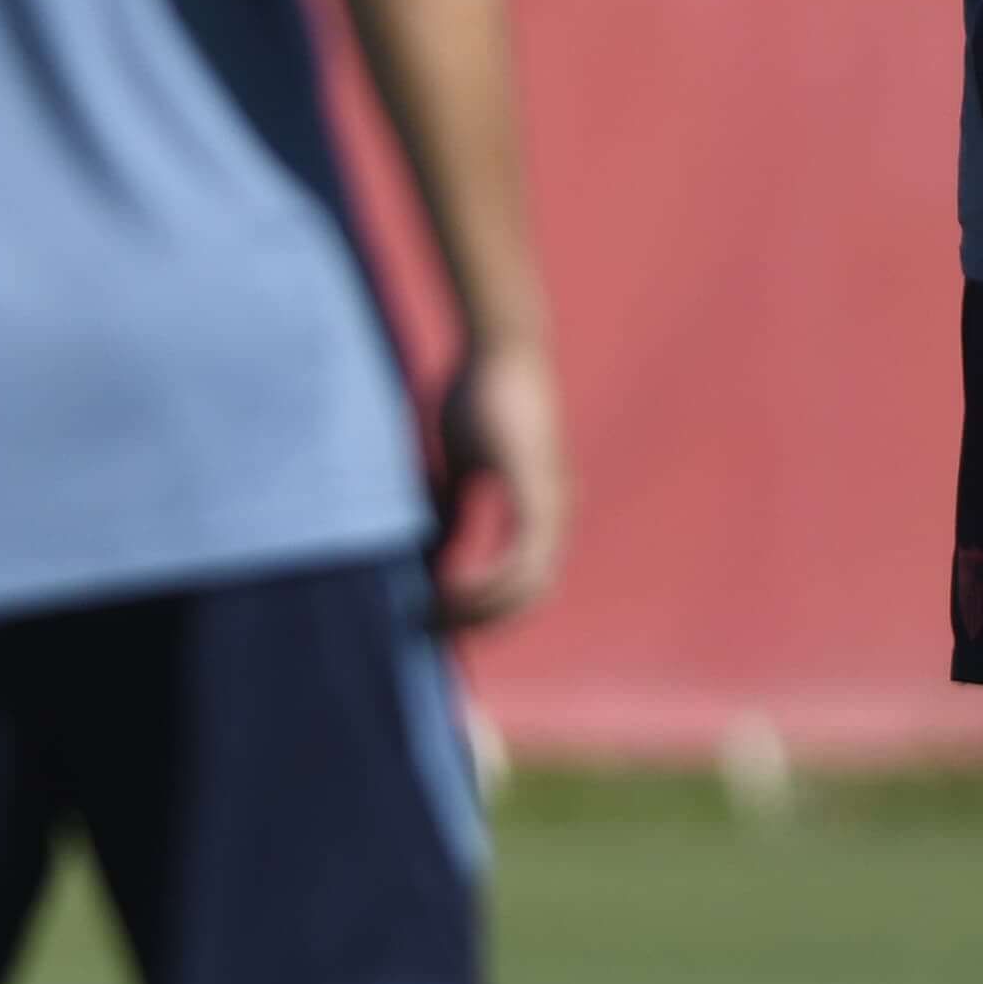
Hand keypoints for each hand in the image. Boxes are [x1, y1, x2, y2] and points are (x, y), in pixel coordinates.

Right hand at [429, 340, 572, 630]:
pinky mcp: (536, 496)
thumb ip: (451, 509)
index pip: (522, 581)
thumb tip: (434, 555)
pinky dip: (484, 585)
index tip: (439, 621)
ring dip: (478, 611)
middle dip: (480, 622)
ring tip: (430, 615)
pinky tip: (446, 590)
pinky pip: (518, 562)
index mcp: (536, 510)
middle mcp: (553, 517)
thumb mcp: (457, 465)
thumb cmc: (477, 395)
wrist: (501, 350)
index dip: (485, 609)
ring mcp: (550, 509)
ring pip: (527, 588)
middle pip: (528, 597)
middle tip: (431, 633)